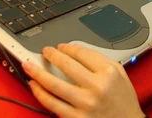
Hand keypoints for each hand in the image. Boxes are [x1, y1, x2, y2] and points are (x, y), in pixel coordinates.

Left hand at [23, 44, 144, 117]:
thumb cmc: (123, 99)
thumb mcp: (119, 73)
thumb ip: (99, 59)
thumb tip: (76, 50)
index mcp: (108, 73)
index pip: (82, 54)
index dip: (68, 48)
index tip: (61, 47)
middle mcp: (96, 87)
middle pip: (66, 65)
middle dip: (52, 55)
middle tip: (45, 51)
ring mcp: (85, 104)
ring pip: (54, 85)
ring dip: (38, 73)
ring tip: (28, 65)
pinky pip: (52, 104)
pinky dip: (40, 93)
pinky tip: (34, 85)